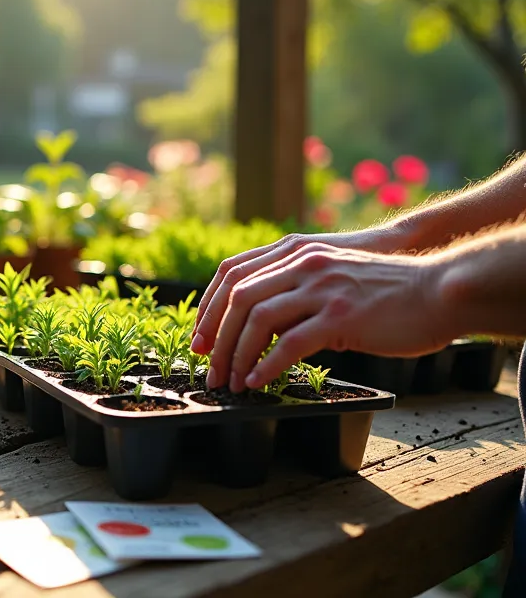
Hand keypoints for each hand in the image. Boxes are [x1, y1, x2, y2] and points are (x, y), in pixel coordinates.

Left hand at [194, 246, 450, 391]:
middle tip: (208, 368)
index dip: (208, 307)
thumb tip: (263, 330)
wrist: (438, 290)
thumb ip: (296, 295)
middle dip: (215, 337)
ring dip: (236, 355)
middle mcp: (302, 265)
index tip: (199, 339)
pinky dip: (267, 365)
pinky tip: (259, 382)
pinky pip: (290, 343)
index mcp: (295, 254)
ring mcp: (321, 289)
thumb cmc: (385, 292)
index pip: (232, 274)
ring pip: (257, 320)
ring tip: (231, 382)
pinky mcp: (340, 316)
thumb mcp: (331, 280)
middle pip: (238, 298)